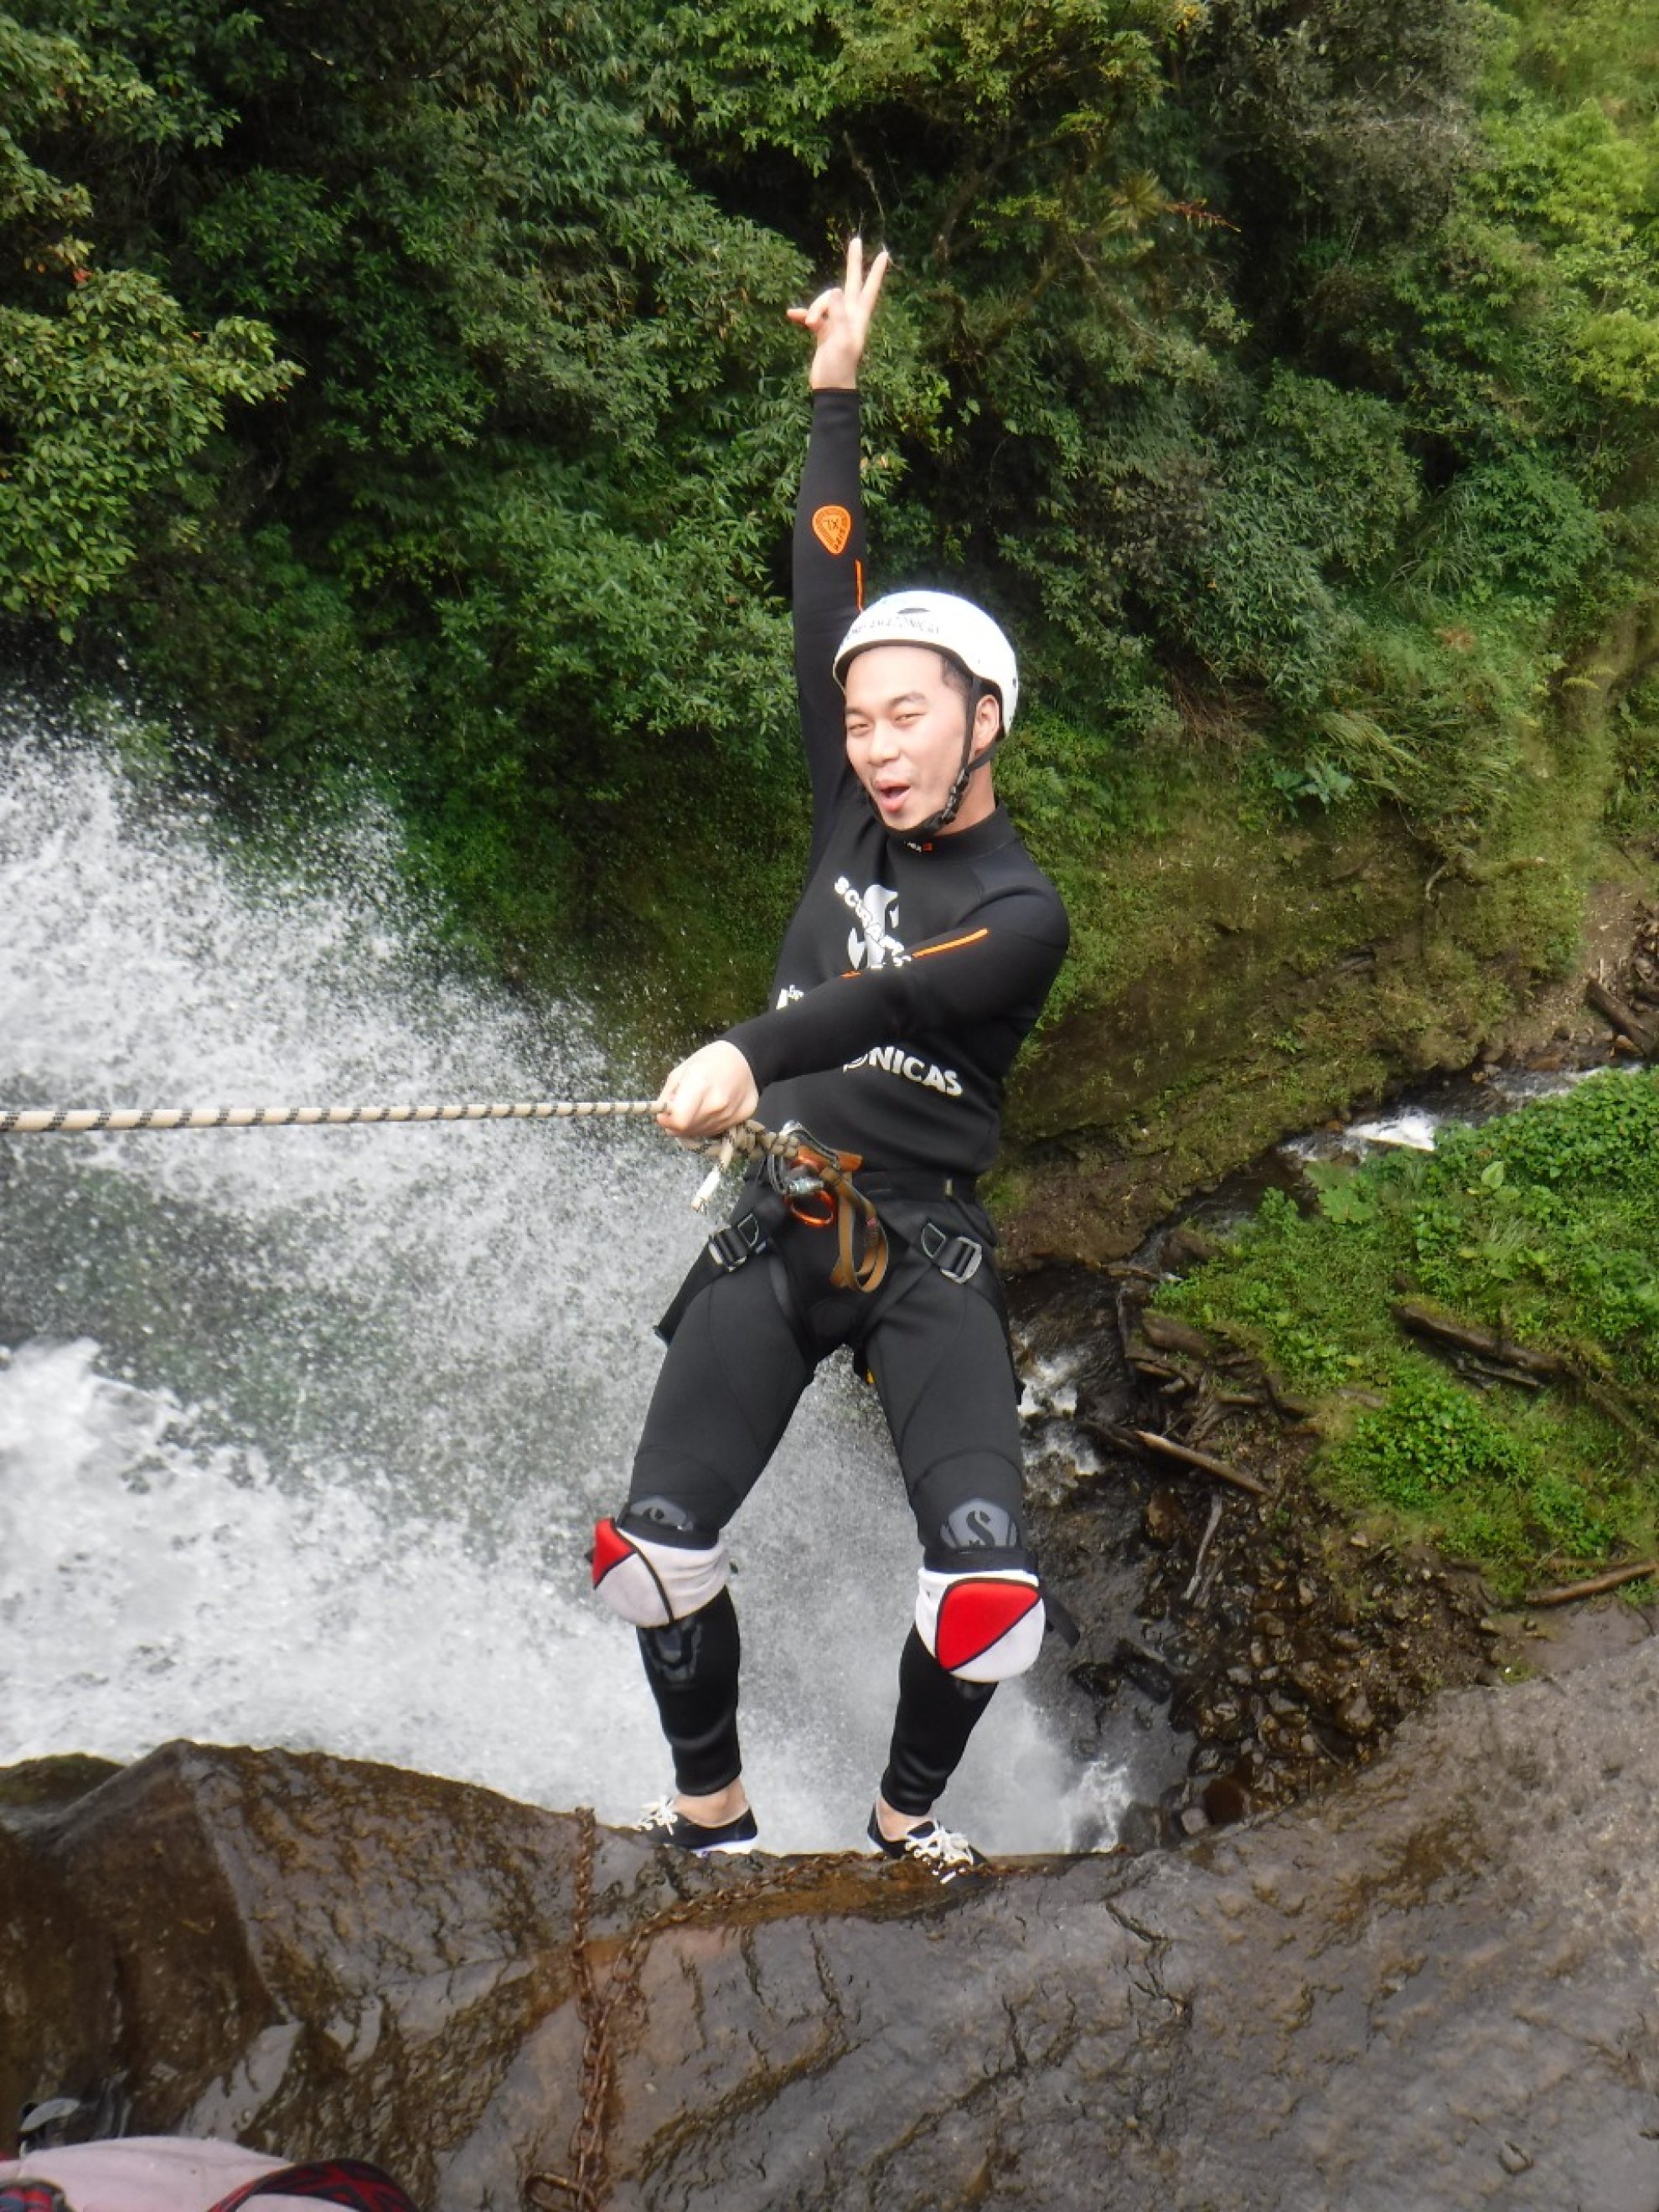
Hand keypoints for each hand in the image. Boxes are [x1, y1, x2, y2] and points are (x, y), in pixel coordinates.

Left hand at [655, 1041, 758, 1140]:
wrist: (746, 1060)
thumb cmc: (710, 1060)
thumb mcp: (681, 1070)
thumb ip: (668, 1096)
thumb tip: (662, 1116)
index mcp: (700, 1084)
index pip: (678, 1120)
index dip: (667, 1119)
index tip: (665, 1113)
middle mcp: (716, 1104)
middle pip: (687, 1129)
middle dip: (677, 1123)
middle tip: (681, 1108)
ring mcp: (730, 1114)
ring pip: (699, 1133)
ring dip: (692, 1125)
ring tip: (697, 1107)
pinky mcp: (740, 1121)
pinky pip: (714, 1131)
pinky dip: (706, 1125)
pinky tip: (711, 1110)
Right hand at [788, 235, 889, 390]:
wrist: (831, 386)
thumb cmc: (840, 366)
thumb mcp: (841, 340)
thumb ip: (839, 314)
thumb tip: (834, 290)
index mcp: (858, 317)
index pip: (869, 289)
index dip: (876, 272)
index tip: (885, 254)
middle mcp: (849, 315)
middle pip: (851, 283)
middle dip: (853, 262)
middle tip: (856, 240)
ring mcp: (836, 322)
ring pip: (824, 300)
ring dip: (814, 308)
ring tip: (809, 325)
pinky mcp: (823, 330)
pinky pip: (812, 315)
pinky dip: (803, 315)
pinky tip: (792, 315)